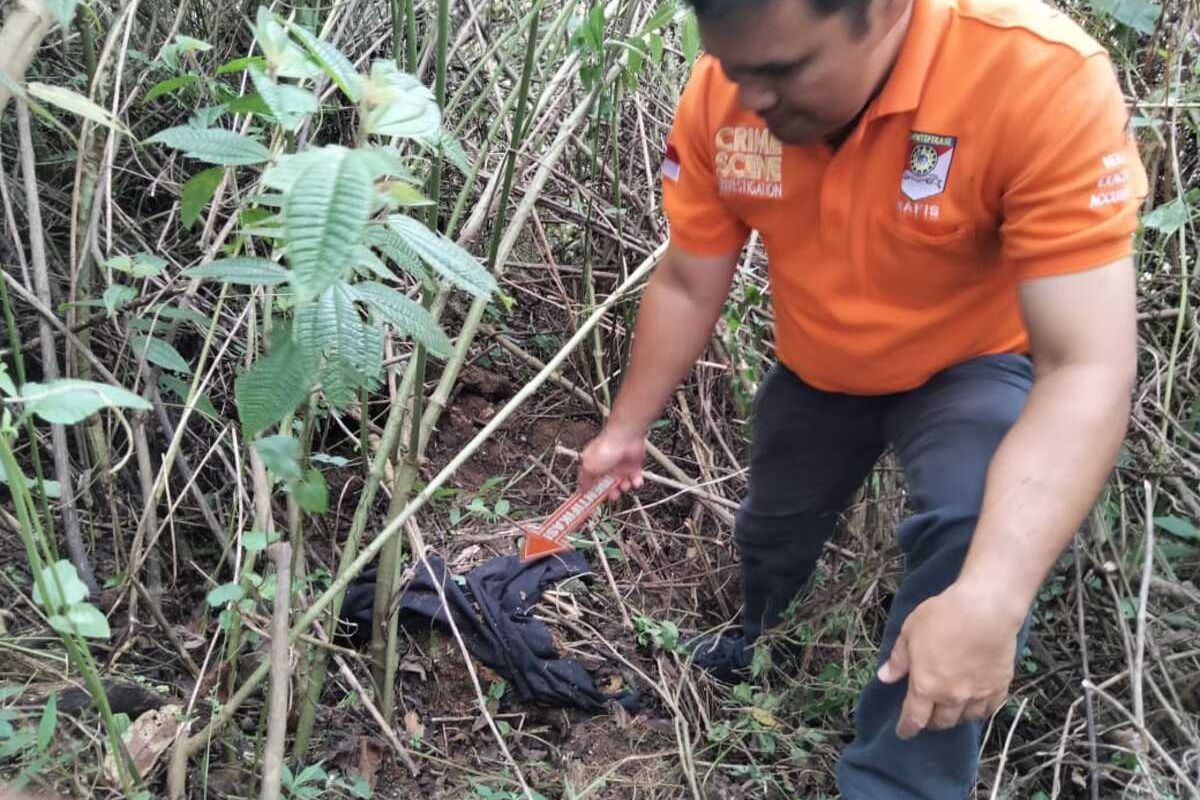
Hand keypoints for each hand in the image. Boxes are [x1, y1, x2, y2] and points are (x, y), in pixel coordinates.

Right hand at [579, 425, 645, 500]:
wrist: (626, 436)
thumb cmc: (607, 446)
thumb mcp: (589, 466)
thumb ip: (584, 480)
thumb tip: (581, 491)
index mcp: (592, 467)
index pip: (589, 485)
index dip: (590, 495)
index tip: (590, 505)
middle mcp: (606, 468)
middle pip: (607, 488)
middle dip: (610, 494)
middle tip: (611, 494)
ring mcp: (619, 467)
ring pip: (621, 486)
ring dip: (623, 488)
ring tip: (623, 484)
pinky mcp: (632, 466)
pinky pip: (635, 479)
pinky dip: (636, 482)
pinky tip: (634, 481)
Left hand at [877, 582, 1022, 738]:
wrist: (985, 610)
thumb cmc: (942, 617)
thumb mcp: (910, 633)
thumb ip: (899, 659)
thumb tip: (885, 677)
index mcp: (926, 686)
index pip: (914, 717)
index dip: (907, 728)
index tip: (904, 733)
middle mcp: (952, 697)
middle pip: (941, 721)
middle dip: (931, 723)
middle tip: (927, 718)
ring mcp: (978, 693)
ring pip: (966, 718)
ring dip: (955, 718)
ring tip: (950, 712)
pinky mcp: (1000, 685)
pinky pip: (990, 708)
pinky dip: (981, 711)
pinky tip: (977, 706)